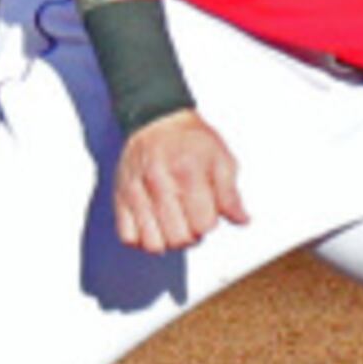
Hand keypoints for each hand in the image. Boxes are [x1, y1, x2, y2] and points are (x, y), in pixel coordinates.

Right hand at [113, 109, 247, 253]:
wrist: (157, 120)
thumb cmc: (190, 140)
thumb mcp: (221, 159)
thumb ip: (231, 194)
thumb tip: (241, 219)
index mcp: (188, 172)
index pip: (203, 225)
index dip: (209, 224)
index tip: (207, 213)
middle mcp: (159, 182)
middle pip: (179, 238)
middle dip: (191, 236)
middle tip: (191, 220)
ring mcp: (136, 191)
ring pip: (153, 243)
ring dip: (167, 241)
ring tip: (173, 226)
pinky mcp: (120, 196)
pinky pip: (128, 236)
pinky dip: (141, 240)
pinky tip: (153, 227)